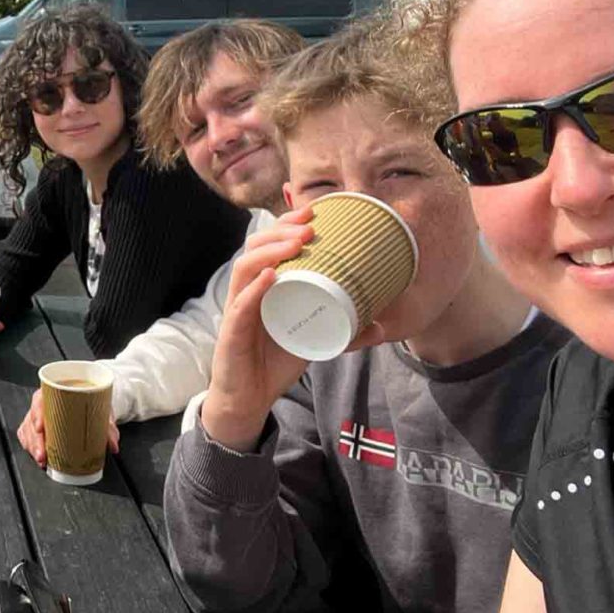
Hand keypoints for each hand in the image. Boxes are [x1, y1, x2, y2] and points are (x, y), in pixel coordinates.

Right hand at [16, 387, 118, 467]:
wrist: (90, 401)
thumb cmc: (91, 402)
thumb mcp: (101, 410)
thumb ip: (108, 427)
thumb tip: (113, 445)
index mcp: (56, 392)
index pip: (40, 400)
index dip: (37, 413)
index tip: (40, 427)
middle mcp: (44, 402)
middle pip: (32, 419)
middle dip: (35, 440)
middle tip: (43, 455)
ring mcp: (38, 414)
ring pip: (28, 430)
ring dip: (33, 447)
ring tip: (42, 460)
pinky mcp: (36, 426)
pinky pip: (27, 436)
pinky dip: (30, 447)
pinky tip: (37, 456)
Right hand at [198, 207, 380, 451]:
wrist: (249, 399)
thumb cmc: (275, 362)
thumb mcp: (314, 342)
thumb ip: (343, 333)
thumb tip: (381, 326)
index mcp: (264, 287)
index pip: (269, 246)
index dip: (287, 225)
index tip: (313, 212)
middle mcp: (247, 291)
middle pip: (255, 247)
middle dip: (280, 230)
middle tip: (309, 223)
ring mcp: (237, 310)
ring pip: (245, 268)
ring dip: (269, 251)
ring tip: (295, 243)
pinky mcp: (232, 333)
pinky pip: (241, 306)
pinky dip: (255, 289)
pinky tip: (271, 276)